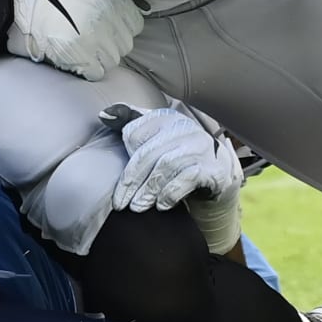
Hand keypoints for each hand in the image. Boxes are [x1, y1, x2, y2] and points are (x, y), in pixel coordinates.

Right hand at [8, 0, 144, 81]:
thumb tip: (131, 15)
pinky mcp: (80, 55)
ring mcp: (95, 37)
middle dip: (111, 45)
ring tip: (83, 51)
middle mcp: (107, 16)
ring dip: (100, 58)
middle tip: (92, 41)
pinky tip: (76, 60)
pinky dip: (88, 70)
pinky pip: (97, 72)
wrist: (21, 8)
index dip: (121, 29)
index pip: (135, 25)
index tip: (110, 30)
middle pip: (125, 44)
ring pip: (113, 60)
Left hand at [102, 104, 241, 213]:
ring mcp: (200, 147)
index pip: (136, 132)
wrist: (218, 172)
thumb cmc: (179, 154)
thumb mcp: (155, 136)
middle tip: (121, 202)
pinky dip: (170, 193)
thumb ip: (130, 122)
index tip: (122, 176)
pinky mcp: (212, 167)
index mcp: (167, 118)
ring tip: (137, 206)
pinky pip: (187, 178)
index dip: (126, 154)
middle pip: (149, 153)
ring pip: (167, 166)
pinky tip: (161, 204)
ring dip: (149, 190)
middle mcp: (184, 128)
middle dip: (132, 180)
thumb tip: (104, 115)